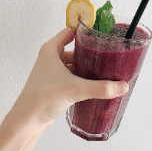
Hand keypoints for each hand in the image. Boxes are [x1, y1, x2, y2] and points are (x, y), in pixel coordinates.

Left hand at [9, 27, 128, 126]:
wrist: (28, 120)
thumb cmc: (42, 97)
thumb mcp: (75, 88)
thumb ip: (100, 87)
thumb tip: (122, 86)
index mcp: (51, 49)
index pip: (70, 32)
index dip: (85, 30)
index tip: (100, 31)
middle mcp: (51, 57)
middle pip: (75, 48)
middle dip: (90, 51)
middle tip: (107, 52)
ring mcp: (53, 71)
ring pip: (74, 63)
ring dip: (86, 66)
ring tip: (104, 67)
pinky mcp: (56, 83)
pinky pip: (72, 75)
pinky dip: (82, 76)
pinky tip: (94, 81)